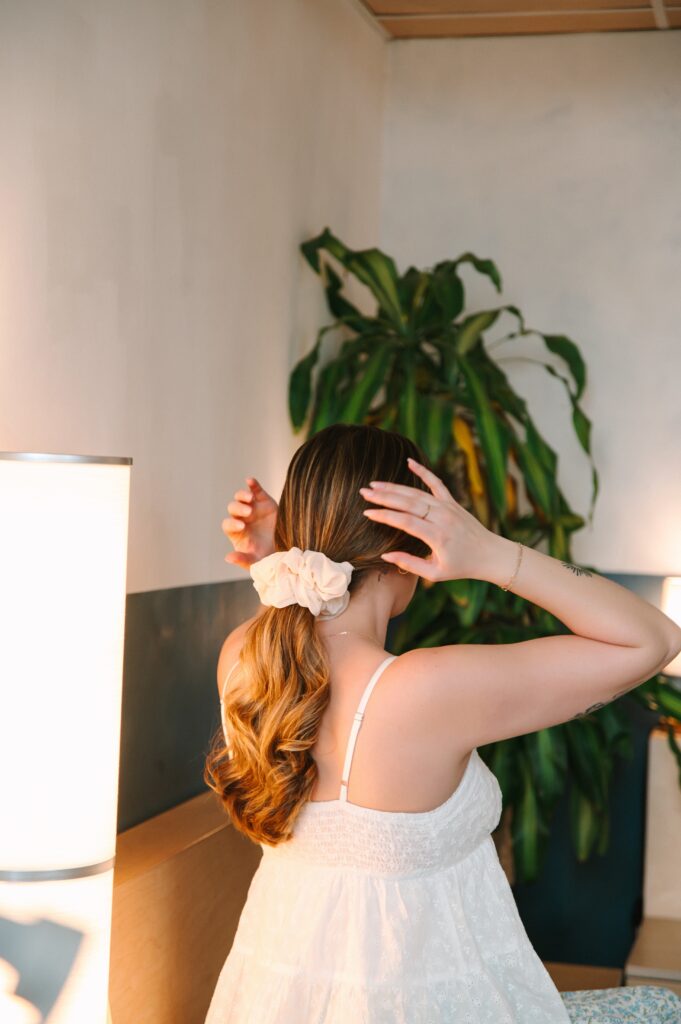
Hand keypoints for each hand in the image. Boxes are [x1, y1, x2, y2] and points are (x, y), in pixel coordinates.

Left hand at [222, 477, 277, 570]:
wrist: (285, 546)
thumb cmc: (266, 556)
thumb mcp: (256, 561)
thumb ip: (242, 559)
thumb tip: (227, 558)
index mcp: (237, 532)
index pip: (228, 525)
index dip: (232, 524)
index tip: (242, 527)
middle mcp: (242, 518)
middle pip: (233, 508)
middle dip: (239, 509)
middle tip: (248, 512)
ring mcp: (252, 507)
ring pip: (241, 497)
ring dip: (243, 495)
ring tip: (250, 499)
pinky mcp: (263, 500)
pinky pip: (255, 489)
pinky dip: (252, 484)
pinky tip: (250, 481)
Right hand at [359, 457, 496, 582]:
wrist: (490, 555)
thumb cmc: (461, 567)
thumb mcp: (435, 573)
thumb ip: (410, 564)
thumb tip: (386, 555)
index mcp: (438, 537)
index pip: (406, 522)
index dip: (385, 516)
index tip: (367, 512)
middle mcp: (443, 518)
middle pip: (408, 503)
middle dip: (384, 497)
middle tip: (364, 492)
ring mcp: (448, 507)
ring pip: (417, 493)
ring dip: (395, 487)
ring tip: (375, 484)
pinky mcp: (452, 502)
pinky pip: (436, 483)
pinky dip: (423, 471)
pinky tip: (409, 461)